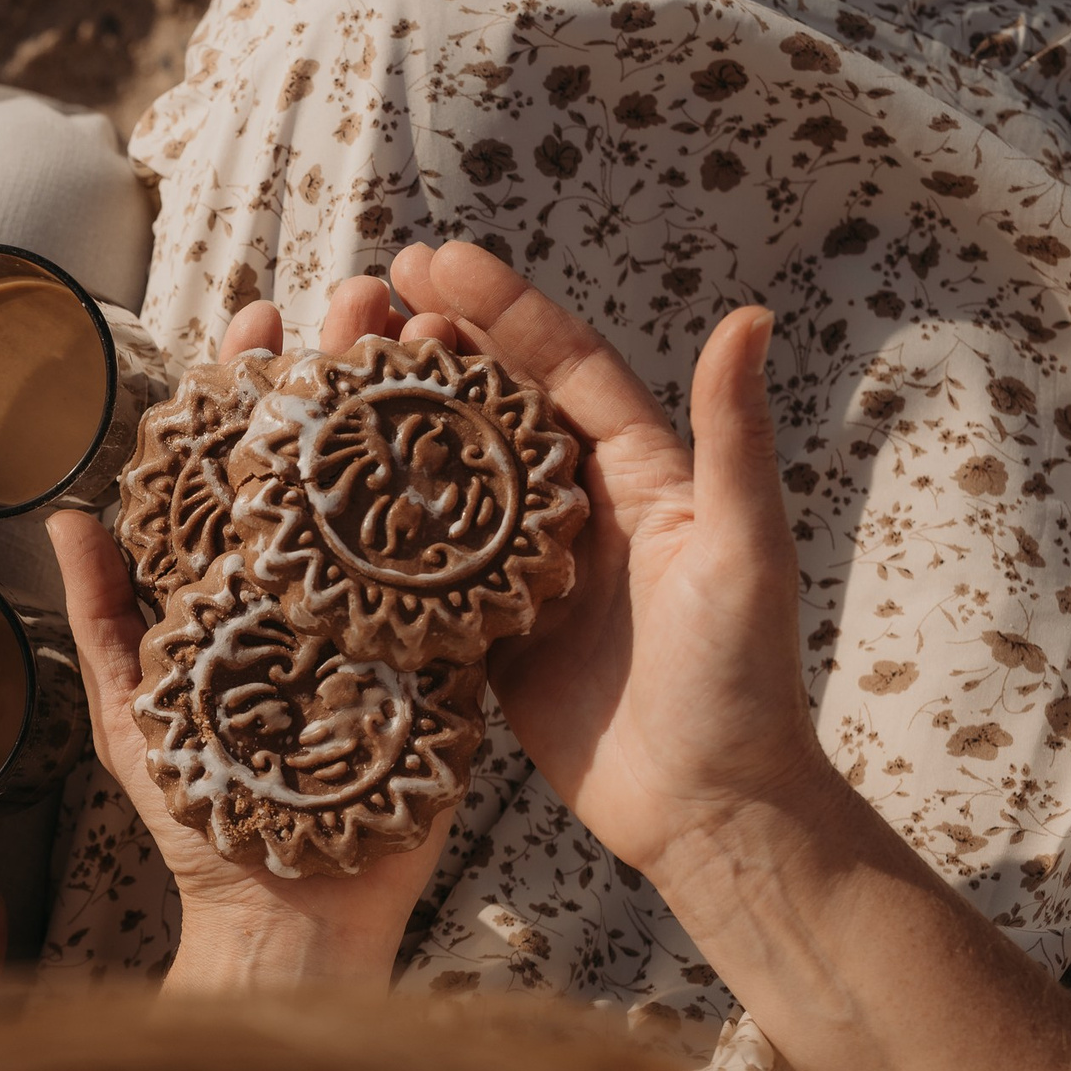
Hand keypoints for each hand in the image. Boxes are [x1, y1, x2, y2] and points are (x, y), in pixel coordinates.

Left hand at [45, 283, 459, 994]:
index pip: (248, 468)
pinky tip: (500, 435)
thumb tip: (63, 516)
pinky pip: (468, 580)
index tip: (258, 317)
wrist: (286, 920)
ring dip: (423, 412)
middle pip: (337, 462)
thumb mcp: (132, 712)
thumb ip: (104, 617)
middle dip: (350, 372)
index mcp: (245, 590)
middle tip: (365, 296)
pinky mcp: (449, 668)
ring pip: (406, 500)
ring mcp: (388, 626)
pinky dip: (485, 510)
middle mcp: (320, 594)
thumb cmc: (201, 821)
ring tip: (434, 334)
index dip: (253, 390)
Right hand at [381, 241, 837, 876]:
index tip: (432, 260)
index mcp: (639, 473)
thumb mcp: (742, 549)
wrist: (710, 810)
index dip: (500, 307)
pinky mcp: (489, 634)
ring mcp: (525, 571)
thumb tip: (751, 314)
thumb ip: (735, 436)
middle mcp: (577, 510)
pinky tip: (319, 501)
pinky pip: (423, 568)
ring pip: (447, 478)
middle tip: (362, 300)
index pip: (561, 365)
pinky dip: (377, 531)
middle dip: (432, 346)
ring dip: (393, 426)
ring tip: (326, 377)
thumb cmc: (743, 680)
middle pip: (492, 406)